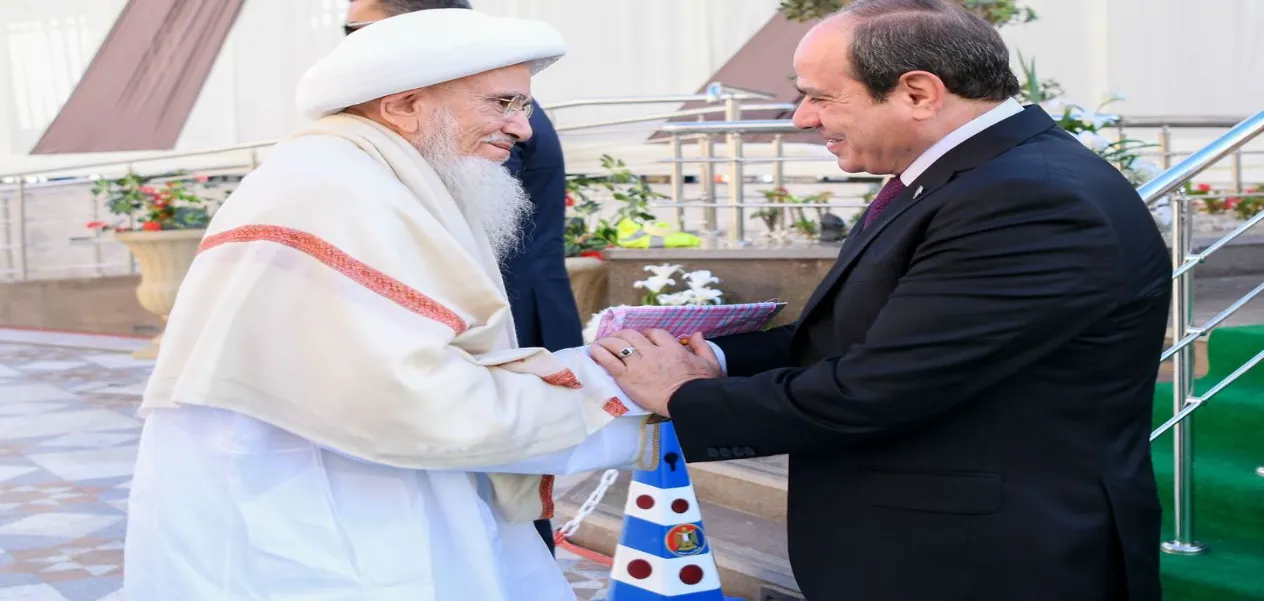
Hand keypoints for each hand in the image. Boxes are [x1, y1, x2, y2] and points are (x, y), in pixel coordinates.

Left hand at [590, 329, 720, 416]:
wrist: (690, 402)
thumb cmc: (702, 385)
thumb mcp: (710, 363)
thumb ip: (702, 346)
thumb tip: (696, 334)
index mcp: (671, 348)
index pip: (654, 333)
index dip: (646, 334)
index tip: (642, 339)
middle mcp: (653, 352)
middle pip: (632, 335)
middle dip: (622, 334)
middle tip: (617, 338)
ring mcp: (639, 364)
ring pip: (618, 344)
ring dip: (608, 341)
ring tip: (601, 343)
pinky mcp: (628, 378)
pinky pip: (610, 361)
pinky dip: (600, 354)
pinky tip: (594, 351)